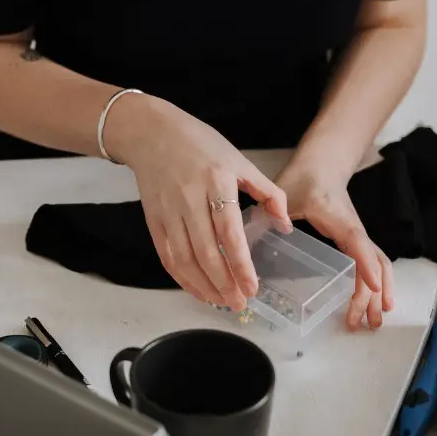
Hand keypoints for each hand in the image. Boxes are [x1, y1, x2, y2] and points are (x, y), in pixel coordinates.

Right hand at [108, 95, 289, 310]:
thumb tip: (284, 225)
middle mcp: (190, 199)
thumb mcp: (241, 161)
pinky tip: (198, 290)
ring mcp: (168, 211)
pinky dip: (182, 278)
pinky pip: (167, 256)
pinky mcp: (153, 220)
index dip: (241, 264)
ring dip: (203, 286)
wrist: (152, 133)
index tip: (252, 287)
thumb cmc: (201, 145)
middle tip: (239, 303)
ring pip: (184, 259)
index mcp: (217, 182)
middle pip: (206, 252)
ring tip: (222, 302)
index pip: (229, 232)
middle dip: (223, 284)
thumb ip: (268, 192)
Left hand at [275, 165, 393, 329]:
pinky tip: (373, 303)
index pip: (358, 244)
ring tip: (374, 322)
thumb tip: (258, 239)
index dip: (366, 266)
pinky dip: (376, 284)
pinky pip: (373, 264)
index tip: (372, 289)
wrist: (322, 165)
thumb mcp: (286, 194)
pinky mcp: (355, 241)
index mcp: (340, 220)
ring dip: (379, 294)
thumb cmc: (305, 179)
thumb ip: (273, 214)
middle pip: (374, 264)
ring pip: (379, 265)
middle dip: (372, 295)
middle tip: (364, 323)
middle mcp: (355, 231)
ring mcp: (358, 237)